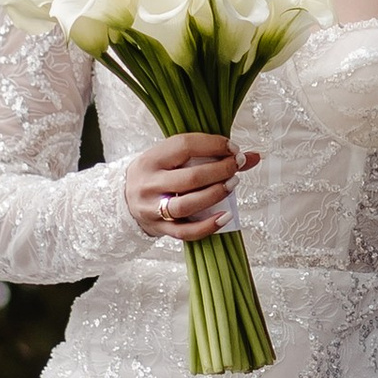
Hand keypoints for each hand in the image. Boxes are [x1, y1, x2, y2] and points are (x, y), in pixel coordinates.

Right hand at [125, 132, 257, 241]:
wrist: (123, 199)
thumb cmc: (156, 173)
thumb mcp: (172, 158)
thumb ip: (209, 154)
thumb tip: (253, 156)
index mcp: (151, 159)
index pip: (184, 147)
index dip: (212, 145)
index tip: (232, 148)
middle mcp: (150, 184)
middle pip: (190, 178)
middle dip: (220, 170)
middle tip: (236, 166)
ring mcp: (153, 208)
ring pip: (188, 205)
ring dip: (216, 194)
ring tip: (233, 184)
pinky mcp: (160, 228)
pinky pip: (186, 232)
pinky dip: (208, 226)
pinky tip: (226, 217)